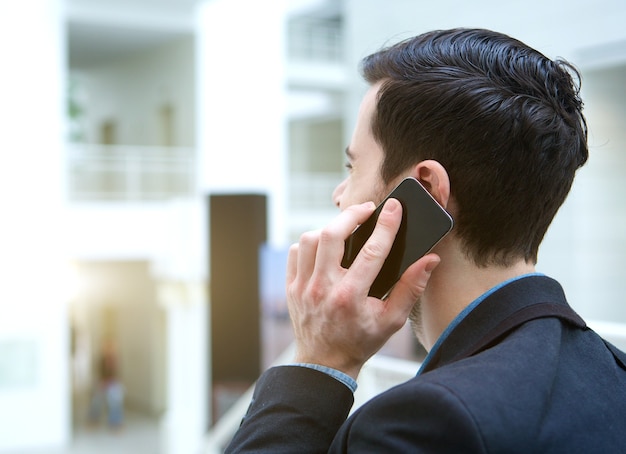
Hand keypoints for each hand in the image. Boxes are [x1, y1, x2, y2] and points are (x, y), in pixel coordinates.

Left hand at [286, 198, 439, 378]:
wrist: (324, 362)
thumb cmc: (360, 340)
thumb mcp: (391, 320)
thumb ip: (411, 288)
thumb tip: (430, 260)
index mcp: (351, 296)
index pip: (372, 251)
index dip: (386, 226)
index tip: (395, 208)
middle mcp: (323, 288)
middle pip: (332, 235)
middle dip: (351, 214)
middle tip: (367, 210)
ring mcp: (303, 286)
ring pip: (310, 239)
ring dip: (329, 228)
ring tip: (346, 228)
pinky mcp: (291, 286)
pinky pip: (295, 252)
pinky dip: (309, 243)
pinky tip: (323, 246)